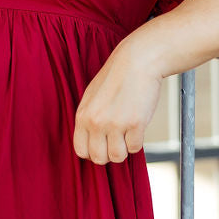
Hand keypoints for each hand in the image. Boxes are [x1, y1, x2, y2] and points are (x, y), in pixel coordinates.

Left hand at [73, 37, 164, 163]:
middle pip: (99, 158)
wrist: (137, 60)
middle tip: (117, 140)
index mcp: (83, 115)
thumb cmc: (116, 77)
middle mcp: (96, 122)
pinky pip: (135, 148)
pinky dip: (138, 141)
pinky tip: (137, 125)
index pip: (80, 150)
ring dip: (125, 149)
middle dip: (109, 154)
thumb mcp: (92, 97)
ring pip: (118, 157)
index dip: (92, 152)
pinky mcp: (135, 123)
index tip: (102, 145)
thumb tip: (92, 143)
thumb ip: (89, 120)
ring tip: (127, 132)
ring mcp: (115, 124)